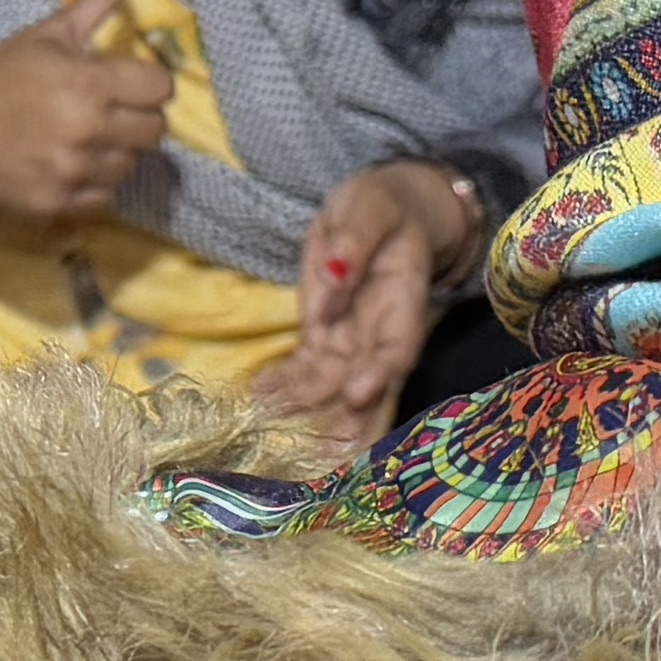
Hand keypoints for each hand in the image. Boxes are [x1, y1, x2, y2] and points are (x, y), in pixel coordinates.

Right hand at [0, 0, 176, 223]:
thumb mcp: (47, 33)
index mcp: (89, 83)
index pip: (161, 88)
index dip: (149, 81)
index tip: (127, 80)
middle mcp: (88, 130)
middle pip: (155, 130)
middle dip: (137, 115)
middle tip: (106, 109)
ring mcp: (74, 171)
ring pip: (132, 164)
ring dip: (116, 150)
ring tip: (85, 136)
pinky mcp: (60, 204)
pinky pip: (106, 196)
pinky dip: (94, 181)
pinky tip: (70, 162)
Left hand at [260, 159, 486, 448]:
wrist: (375, 211)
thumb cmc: (381, 205)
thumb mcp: (369, 208)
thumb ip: (354, 243)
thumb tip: (335, 277)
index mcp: (401, 300)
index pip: (396, 346)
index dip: (380, 373)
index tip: (358, 395)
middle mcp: (377, 332)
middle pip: (367, 383)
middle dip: (348, 420)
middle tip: (327, 455)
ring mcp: (349, 339)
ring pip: (331, 386)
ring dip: (307, 412)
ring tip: (279, 433)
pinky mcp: (321, 336)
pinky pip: (304, 370)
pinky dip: (283, 387)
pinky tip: (259, 401)